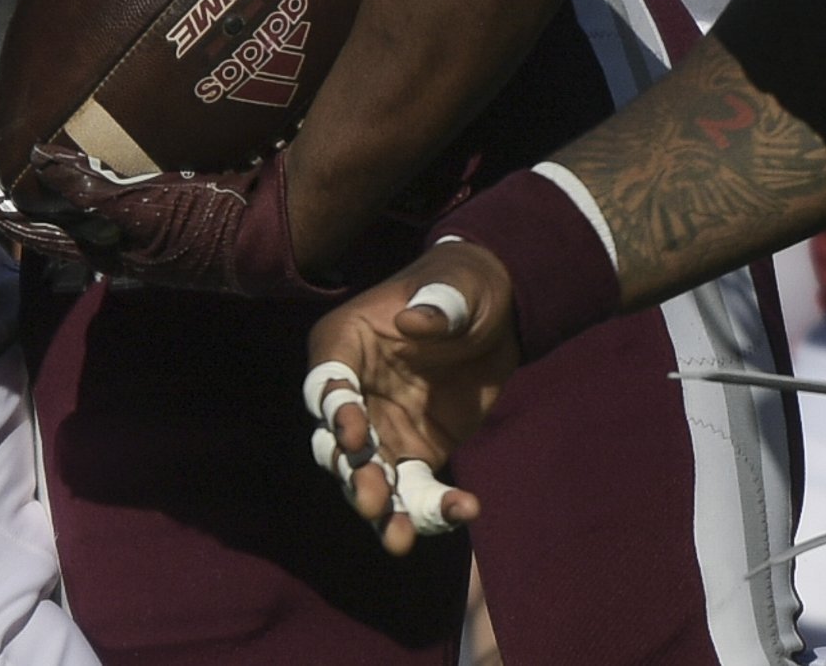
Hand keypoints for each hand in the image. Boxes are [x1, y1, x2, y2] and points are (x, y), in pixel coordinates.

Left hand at [0, 139, 334, 299]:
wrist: (267, 236)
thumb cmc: (208, 227)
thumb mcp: (145, 210)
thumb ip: (92, 191)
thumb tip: (39, 161)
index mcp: (99, 250)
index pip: (29, 225)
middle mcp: (109, 243)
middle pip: (44, 215)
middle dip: (13, 184)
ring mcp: (130, 228)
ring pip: (70, 205)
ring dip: (45, 178)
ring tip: (24, 145)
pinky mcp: (154, 209)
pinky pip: (103, 190)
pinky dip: (83, 172)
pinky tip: (81, 149)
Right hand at [301, 244, 521, 555]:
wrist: (498, 312)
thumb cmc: (465, 286)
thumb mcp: (458, 286)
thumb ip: (439, 303)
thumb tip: (415, 322)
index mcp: (346, 341)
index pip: (327, 379)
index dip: (333, 408)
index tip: (352, 436)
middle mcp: (353, 390)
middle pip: (335, 440)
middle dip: (351, 472)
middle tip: (371, 500)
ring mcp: (380, 427)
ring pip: (367, 476)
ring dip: (381, 507)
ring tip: (401, 539)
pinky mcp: (414, 452)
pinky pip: (413, 488)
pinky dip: (431, 508)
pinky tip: (463, 511)